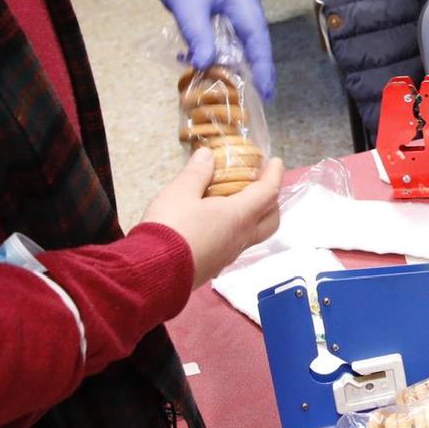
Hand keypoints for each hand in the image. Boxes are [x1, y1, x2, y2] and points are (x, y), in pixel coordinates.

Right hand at [140, 149, 285, 288]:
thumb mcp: (179, 193)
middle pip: (271, 219)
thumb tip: (207, 155)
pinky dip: (237, 229)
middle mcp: (240, 238)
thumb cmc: (170, 229)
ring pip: (254, 235)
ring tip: (237, 202)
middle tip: (260, 184)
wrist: (152, 273)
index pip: (268, 193)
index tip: (276, 162)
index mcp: (239, 216)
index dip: (275, 174)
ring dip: (254, 216)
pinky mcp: (215, 267)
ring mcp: (228, 256)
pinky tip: (218, 223)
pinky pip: (236, 245)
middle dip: (271, 200)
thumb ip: (196, 173)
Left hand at [146, 0, 275, 97]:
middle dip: (255, 66)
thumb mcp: (187, 7)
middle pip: (255, 38)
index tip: (268, 92)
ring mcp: (235, 0)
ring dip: (237, 58)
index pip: (258, 38)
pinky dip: (221, 46)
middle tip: (258, 94)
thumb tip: (205, 67)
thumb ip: (198, 37)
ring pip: (241, 35)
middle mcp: (244, 0)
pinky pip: (228, 29)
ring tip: (236, 82)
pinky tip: (205, 58)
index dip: (263, 66)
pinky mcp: (222, 2)